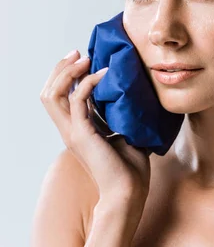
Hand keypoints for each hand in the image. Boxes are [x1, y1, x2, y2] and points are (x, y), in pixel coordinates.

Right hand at [40, 50, 150, 211]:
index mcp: (76, 130)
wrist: (129, 193)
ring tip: (85, 58)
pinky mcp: (83, 135)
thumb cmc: (130, 169)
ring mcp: (73, 133)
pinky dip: (89, 83)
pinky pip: (77, 100)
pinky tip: (105, 74)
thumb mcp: (123, 134)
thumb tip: (128, 95)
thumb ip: (117, 116)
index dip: (66, 76)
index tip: (83, 59)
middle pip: (48, 92)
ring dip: (67, 72)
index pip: (59, 97)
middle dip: (61, 69)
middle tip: (79, 53)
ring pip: (53, 95)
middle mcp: (69, 130)